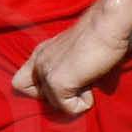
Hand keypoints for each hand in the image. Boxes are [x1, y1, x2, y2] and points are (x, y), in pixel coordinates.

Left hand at [12, 11, 131, 116]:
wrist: (108, 23)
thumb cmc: (103, 31)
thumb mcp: (78, 49)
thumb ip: (70, 64)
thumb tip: (84, 83)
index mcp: (42, 52)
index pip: (22, 82)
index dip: (42, 89)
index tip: (67, 82)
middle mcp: (39, 61)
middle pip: (36, 96)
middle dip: (60, 95)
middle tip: (80, 83)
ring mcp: (46, 72)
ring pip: (54, 104)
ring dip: (74, 98)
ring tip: (89, 79)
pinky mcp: (58, 82)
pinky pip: (69, 108)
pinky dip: (83, 103)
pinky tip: (93, 83)